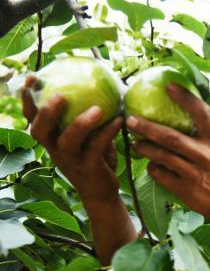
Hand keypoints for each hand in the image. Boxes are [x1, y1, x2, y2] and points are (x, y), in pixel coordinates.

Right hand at [21, 76, 122, 202]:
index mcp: (52, 140)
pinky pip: (96, 149)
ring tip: (97, 108)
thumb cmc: (95, 159)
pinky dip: (107, 133)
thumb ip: (88, 117)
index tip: (32, 78)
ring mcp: (70, 161)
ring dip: (81, 124)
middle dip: (46, 112)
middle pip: (40, 131)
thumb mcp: (88, 137)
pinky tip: (119, 120)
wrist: (102, 192)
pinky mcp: (88, 169)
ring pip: (67, 142)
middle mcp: (55, 150)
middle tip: (59, 95)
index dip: (28, 100)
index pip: (33, 119)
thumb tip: (101, 85)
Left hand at [126, 84, 209, 246]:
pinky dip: (152, 168)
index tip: (168, 85)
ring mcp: (194, 174)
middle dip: (147, 127)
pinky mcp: (185, 190)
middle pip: (170, 137)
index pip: (201, 113)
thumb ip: (202, 133)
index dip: (185, 97)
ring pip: (161, 157)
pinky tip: (151, 165)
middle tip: (130, 120)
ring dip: (144, 148)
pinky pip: (160, 175)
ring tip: (135, 143)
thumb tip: (179, 111)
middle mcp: (205, 155)